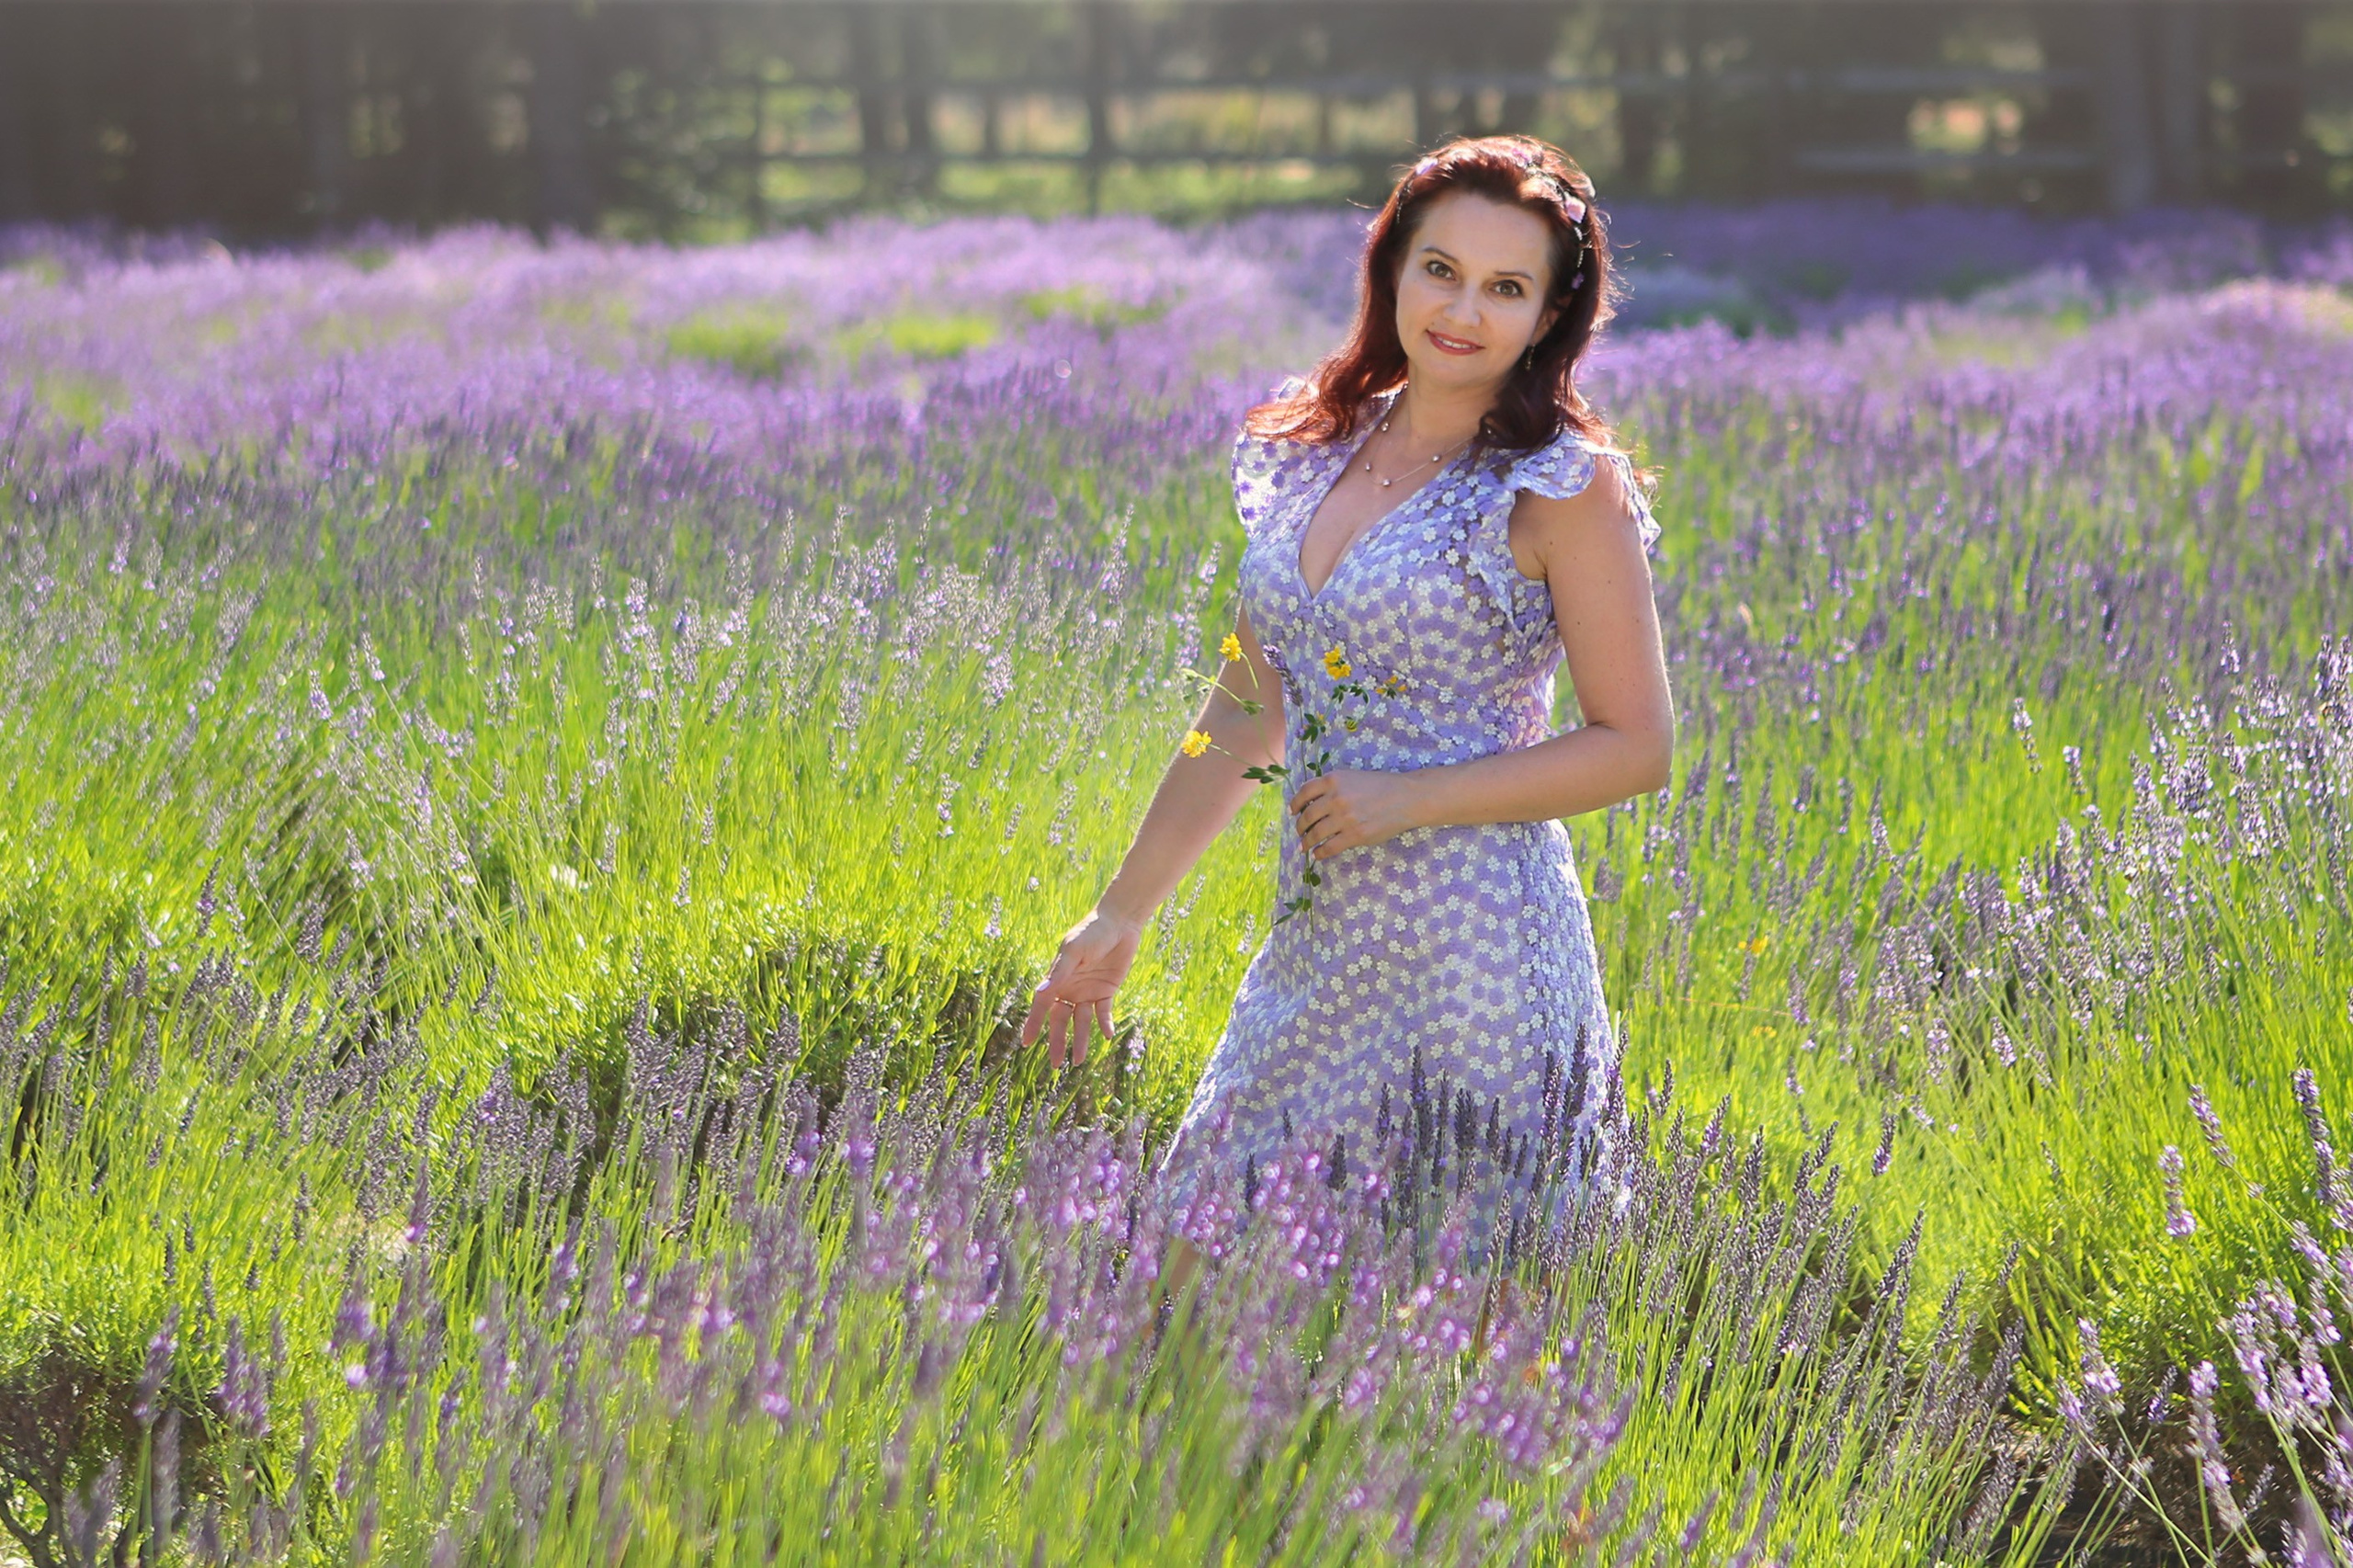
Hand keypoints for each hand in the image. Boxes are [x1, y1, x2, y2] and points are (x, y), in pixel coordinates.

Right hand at [1018, 909, 1142, 1066]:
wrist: (1119, 923)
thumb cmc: (1091, 932)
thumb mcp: (1073, 951)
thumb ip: (1059, 974)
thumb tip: (1040, 994)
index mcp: (1056, 979)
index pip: (1041, 1006)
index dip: (1034, 1024)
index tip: (1026, 1043)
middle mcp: (1069, 988)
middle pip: (1060, 1020)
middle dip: (1057, 1041)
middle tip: (1055, 1065)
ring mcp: (1087, 991)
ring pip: (1081, 1022)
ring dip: (1080, 1040)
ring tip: (1078, 1061)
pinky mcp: (1106, 991)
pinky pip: (1103, 1013)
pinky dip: (1104, 1024)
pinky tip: (1106, 1035)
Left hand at [1289, 768, 1425, 859]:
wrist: (1406, 797)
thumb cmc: (1382, 786)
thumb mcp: (1353, 778)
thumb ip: (1334, 787)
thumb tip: (1313, 804)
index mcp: (1334, 780)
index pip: (1305, 792)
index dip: (1295, 803)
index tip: (1292, 812)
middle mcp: (1336, 798)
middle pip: (1307, 815)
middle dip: (1300, 826)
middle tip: (1299, 832)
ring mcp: (1345, 818)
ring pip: (1316, 833)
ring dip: (1306, 841)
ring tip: (1304, 846)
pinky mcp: (1355, 835)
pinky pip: (1330, 847)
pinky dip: (1320, 853)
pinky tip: (1318, 854)